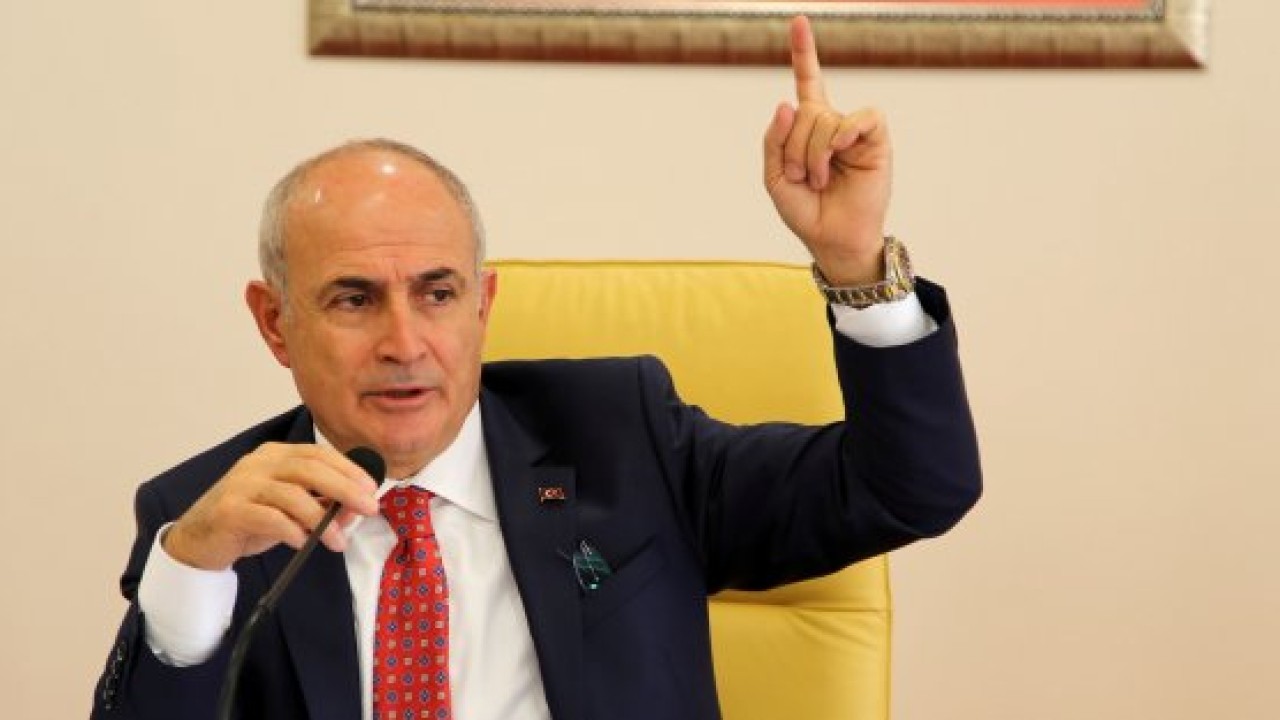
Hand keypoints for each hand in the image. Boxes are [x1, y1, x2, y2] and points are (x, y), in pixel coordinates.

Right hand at [163, 443, 380, 570]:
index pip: (318, 454)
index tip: (371, 488)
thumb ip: (319, 504)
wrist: (199, 540)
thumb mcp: (289, 509)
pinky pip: (269, 517)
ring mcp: (242, 485)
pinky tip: (303, 543)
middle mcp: (259, 464)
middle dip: (345, 489)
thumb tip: (355, 509)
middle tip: (369, 508)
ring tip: (338, 541)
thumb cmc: (249, 520)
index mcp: (275, 455)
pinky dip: (292, 530)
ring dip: (321, 519)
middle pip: (309, 469)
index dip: (348, 469)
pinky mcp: (230, 510)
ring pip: (292, 494)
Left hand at [764, 16, 893, 285]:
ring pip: (825, 119)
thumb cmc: (805, 210)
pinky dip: (843, 136)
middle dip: (795, 149)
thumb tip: (787, 103)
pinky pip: (860, 119)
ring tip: (819, 180)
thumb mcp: (775, 177)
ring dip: (813, 154)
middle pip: (805, 111)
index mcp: (808, 128)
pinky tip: (841, 155)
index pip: (808, 83)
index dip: (804, 53)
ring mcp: (855, 131)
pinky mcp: (876, 140)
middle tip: (803, 178)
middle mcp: (833, 124)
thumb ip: (774, 141)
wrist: (832, 239)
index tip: (799, 21)